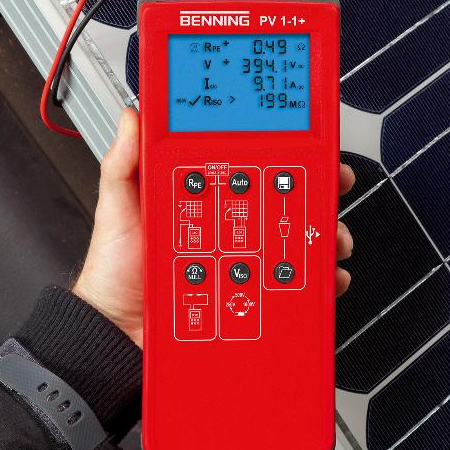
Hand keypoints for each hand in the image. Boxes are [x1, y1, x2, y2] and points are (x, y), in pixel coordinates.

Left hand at [74, 108, 354, 347]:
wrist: (116, 332)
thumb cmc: (116, 272)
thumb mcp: (118, 209)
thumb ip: (124, 164)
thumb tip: (134, 117)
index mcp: (202, 198)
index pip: (249, 166)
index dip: (282, 151)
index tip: (306, 142)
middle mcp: (229, 226)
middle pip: (286, 200)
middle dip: (319, 188)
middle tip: (333, 183)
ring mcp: (243, 262)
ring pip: (297, 242)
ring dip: (323, 234)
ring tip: (327, 236)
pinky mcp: (251, 299)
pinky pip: (292, 290)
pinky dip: (317, 285)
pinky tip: (322, 278)